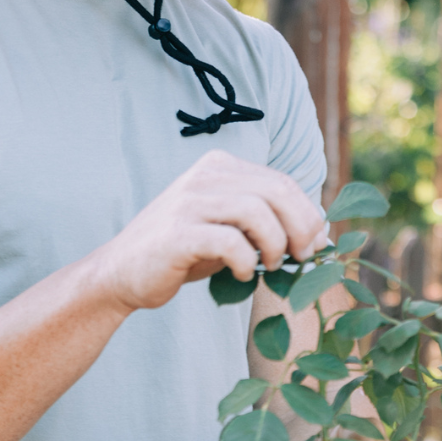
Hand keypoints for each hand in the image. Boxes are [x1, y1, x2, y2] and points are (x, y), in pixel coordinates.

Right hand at [94, 150, 326, 311]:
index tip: (315, 245)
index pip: (280, 181)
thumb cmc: (182, 253)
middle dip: (300, 227)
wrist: (121, 272)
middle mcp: (203, 176)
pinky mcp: (177, 233)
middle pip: (275, 191)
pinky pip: (229, 241)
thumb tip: (320, 235)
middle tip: (303, 258)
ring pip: (256, 212)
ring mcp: (188, 202)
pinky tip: (242, 272)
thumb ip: (263, 222)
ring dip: (275, 244)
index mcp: (217, 167)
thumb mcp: (226, 228)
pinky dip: (246, 261)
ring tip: (271, 265)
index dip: (307, 214)